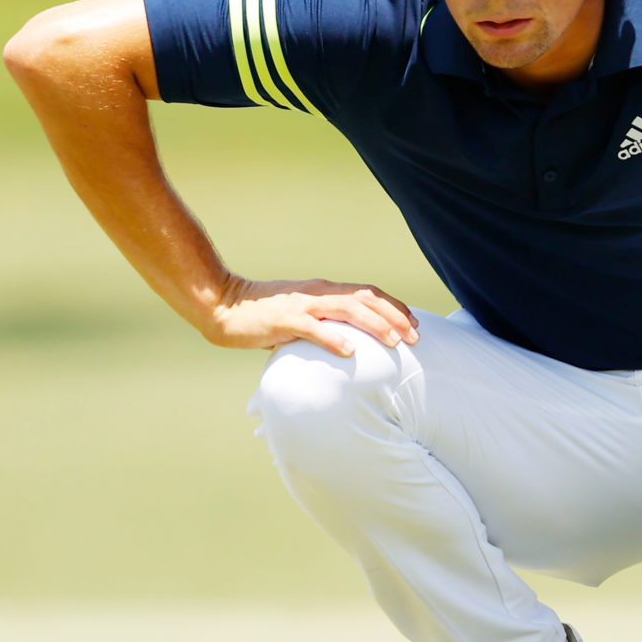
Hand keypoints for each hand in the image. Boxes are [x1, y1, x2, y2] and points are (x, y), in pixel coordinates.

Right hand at [204, 276, 420, 355]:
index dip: (394, 306)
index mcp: (324, 290)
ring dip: (374, 325)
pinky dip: (334, 338)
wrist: (225, 306)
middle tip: (416, 337)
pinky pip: (313, 329)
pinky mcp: (284, 320)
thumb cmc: (264, 315)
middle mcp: (318, 293)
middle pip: (366, 299)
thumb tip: (348, 340)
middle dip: (395, 317)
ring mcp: (302, 305)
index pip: (368, 293)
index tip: (414, 323)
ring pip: (347, 309)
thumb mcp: (301, 315)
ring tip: (394, 342)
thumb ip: (323, 322)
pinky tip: (350, 351)